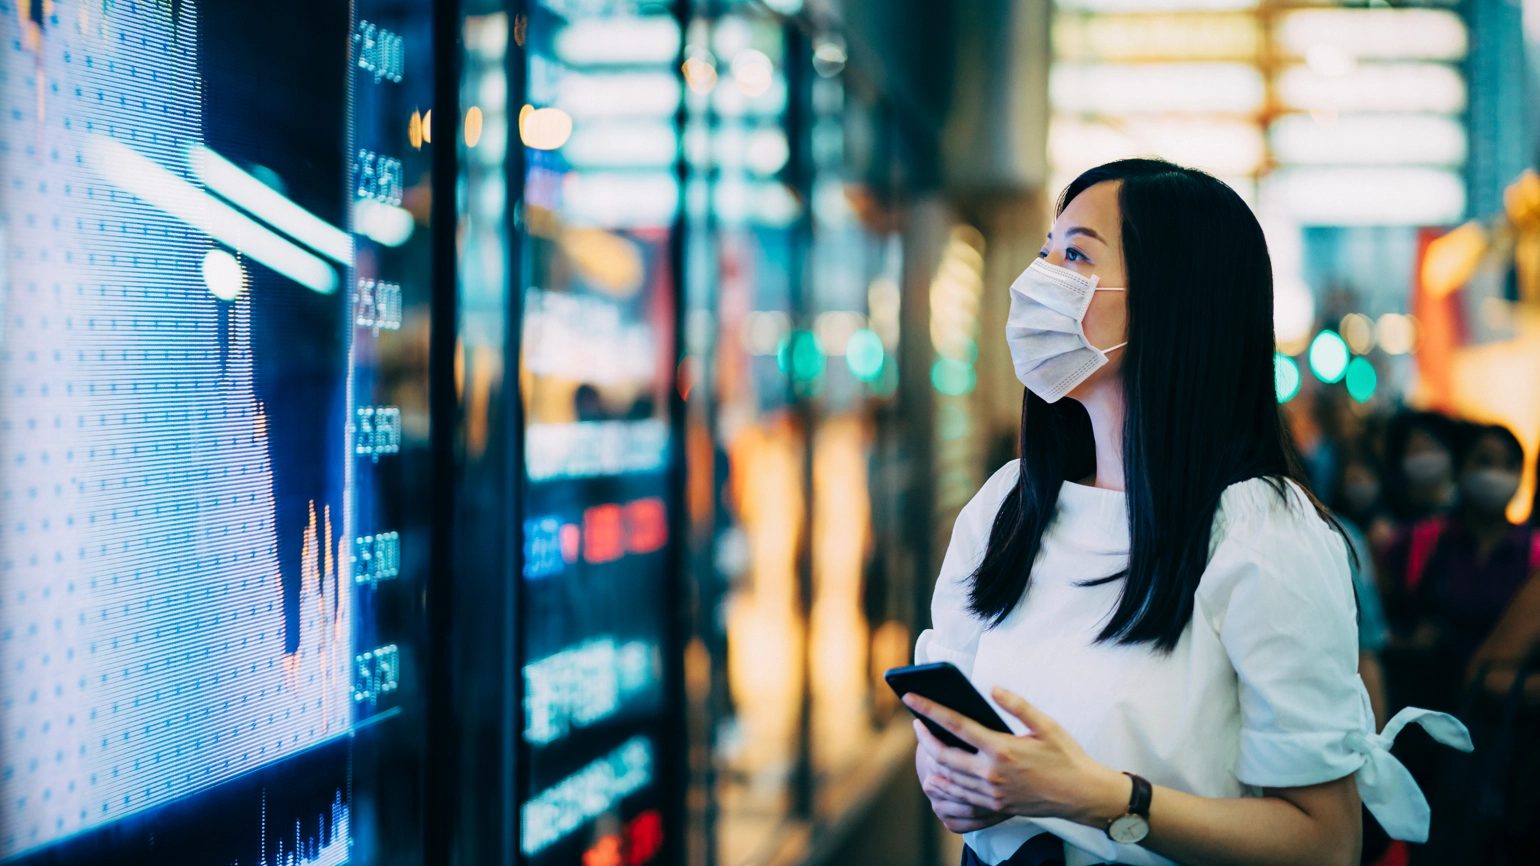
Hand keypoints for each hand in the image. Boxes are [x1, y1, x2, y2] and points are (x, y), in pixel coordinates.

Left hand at [904, 687, 1129, 828]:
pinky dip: (945, 782)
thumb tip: (993, 688)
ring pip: (948, 778)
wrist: (1081, 795)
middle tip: (915, 722)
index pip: (955, 725)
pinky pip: (960, 795)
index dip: (928, 709)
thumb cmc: (1065, 757)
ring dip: (931, 761)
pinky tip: (940, 771)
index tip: (910, 697)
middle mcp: (991, 773)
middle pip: (943, 755)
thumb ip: (1017, 705)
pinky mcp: (995, 806)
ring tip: (925, 743)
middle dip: (924, 737)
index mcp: (1001, 748)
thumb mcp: (1046, 725)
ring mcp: (991, 793)